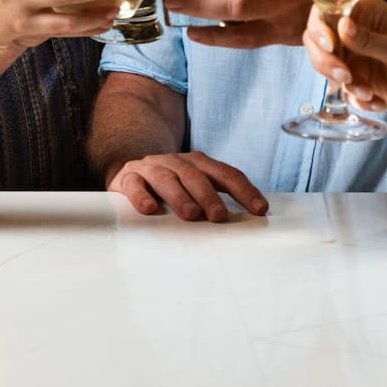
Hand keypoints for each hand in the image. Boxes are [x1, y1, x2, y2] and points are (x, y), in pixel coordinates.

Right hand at [105, 150, 268, 221]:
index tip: (259, 210)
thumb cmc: (170, 188)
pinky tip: (150, 209)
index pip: (226, 174)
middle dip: (209, 195)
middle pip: (196, 175)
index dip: (244, 190)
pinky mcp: (127, 178)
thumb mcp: (194, 188)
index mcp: (199, 164)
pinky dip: (141, 195)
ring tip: (191, 214)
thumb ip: (215, 200)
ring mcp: (151, 168)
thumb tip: (246, 224)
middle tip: (219, 216)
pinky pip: (133, 184)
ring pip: (166, 178)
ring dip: (180, 196)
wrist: (129, 171)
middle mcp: (177, 162)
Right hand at [300, 0, 386, 118]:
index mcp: (368, 13)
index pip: (328, 12)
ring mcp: (357, 56)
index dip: (321, 29)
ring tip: (369, 94)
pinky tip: (378, 102)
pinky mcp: (361, 79)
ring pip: (327, 68)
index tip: (331, 48)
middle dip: (327, 62)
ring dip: (345, 84)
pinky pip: (343, 90)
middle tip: (346, 77)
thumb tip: (341, 25)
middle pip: (319, 41)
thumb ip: (370, 41)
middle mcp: (357, 32)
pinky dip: (356, 99)